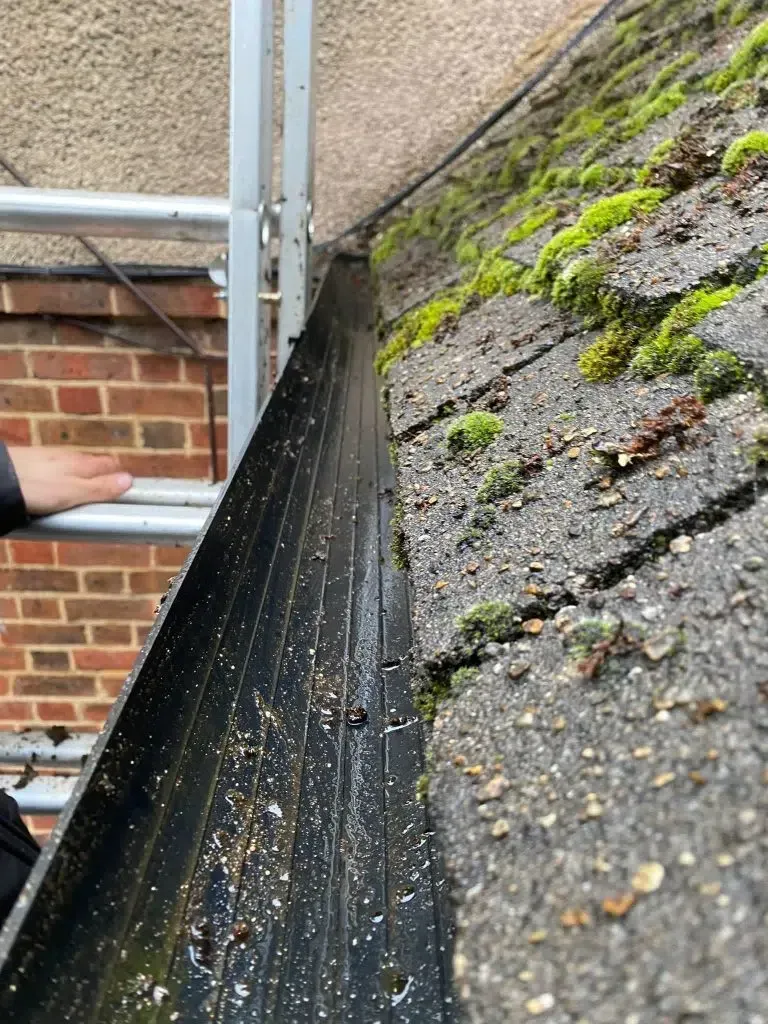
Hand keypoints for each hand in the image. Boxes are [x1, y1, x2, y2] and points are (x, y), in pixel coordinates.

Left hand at [8, 447, 132, 515]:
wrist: (0, 478)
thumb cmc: (35, 487)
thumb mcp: (73, 493)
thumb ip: (100, 488)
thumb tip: (129, 481)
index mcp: (83, 463)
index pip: (111, 464)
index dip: (120, 475)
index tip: (126, 489)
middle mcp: (70, 456)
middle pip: (94, 463)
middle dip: (103, 475)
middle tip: (108, 493)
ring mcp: (51, 457)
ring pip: (75, 465)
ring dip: (83, 476)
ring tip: (83, 494)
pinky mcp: (35, 462)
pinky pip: (57, 469)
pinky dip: (63, 477)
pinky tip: (56, 488)